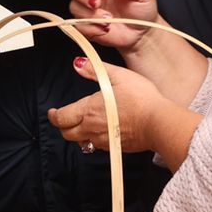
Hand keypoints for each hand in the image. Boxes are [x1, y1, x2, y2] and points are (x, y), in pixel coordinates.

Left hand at [47, 57, 198, 161]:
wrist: (158, 123)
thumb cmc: (140, 98)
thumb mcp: (118, 76)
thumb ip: (95, 70)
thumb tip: (77, 63)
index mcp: (89, 110)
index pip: (62, 118)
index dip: (53, 116)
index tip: (53, 112)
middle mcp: (92, 128)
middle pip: (67, 133)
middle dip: (63, 126)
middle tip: (65, 118)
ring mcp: (103, 140)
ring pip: (81, 142)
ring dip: (78, 134)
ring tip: (82, 125)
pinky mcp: (114, 148)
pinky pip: (97, 146)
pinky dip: (94, 140)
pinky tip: (102, 131)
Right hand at [53, 0, 160, 51]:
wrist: (142, 33)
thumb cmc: (142, 7)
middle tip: (96, 3)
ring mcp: (87, 7)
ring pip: (75, 7)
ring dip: (91, 15)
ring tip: (109, 20)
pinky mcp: (85, 24)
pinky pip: (78, 25)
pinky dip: (91, 28)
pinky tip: (105, 29)